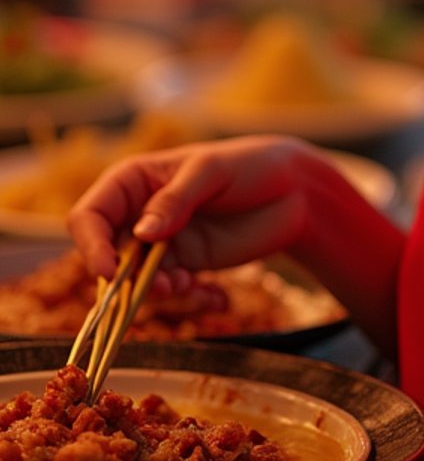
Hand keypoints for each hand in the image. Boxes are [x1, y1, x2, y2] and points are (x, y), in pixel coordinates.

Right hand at [67, 134, 321, 296]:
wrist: (295, 191)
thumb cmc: (251, 165)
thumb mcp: (213, 171)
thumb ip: (177, 200)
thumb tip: (143, 234)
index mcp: (134, 180)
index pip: (90, 214)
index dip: (90, 244)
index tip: (108, 270)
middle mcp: (139, 212)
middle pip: (105, 253)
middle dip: (123, 277)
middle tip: (159, 285)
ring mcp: (161, 241)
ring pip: (132, 279)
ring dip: (151, 291)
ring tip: (183, 286)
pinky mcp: (184, 264)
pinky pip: (165, 289)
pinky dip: (177, 296)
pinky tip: (204, 290)